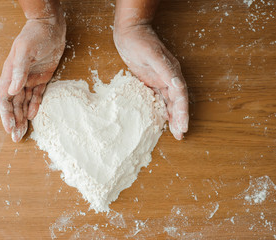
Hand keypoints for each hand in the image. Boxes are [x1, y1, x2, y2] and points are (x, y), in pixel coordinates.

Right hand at [0, 16, 65, 141]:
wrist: (51, 27)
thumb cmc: (35, 36)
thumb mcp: (25, 51)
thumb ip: (18, 70)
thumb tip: (12, 91)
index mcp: (10, 74)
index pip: (4, 99)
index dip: (5, 114)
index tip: (9, 128)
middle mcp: (17, 79)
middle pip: (13, 105)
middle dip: (13, 121)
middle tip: (16, 138)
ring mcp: (29, 80)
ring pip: (24, 103)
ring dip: (22, 118)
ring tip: (23, 133)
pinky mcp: (41, 79)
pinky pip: (36, 96)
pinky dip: (34, 106)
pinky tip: (33, 117)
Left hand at [114, 24, 188, 139]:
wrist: (129, 33)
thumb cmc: (139, 42)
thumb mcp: (151, 54)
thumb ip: (164, 69)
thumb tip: (177, 82)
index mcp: (171, 72)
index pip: (180, 95)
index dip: (182, 112)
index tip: (183, 126)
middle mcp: (168, 77)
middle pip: (176, 101)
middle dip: (179, 118)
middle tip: (180, 135)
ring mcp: (159, 79)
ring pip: (168, 102)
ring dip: (172, 116)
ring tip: (174, 132)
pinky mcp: (150, 81)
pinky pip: (157, 98)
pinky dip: (161, 109)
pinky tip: (160, 119)